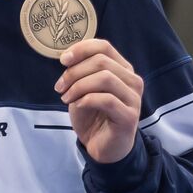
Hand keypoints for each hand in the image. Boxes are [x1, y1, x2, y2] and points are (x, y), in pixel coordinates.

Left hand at [56, 39, 143, 163]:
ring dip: (78, 86)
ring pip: (104, 78)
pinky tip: (78, 106)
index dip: (81, 49)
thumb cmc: (92, 115)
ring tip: (66, 98)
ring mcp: (133, 98)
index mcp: (122, 69)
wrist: (101, 146)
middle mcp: (132, 80)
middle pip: (101, 61)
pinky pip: (106, 99)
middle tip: (60, 87)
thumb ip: (80, 72)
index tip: (63, 60)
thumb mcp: (82, 89)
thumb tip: (67, 57)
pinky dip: (86, 100)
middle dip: (74, 72)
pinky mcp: (129, 116)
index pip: (104, 46)